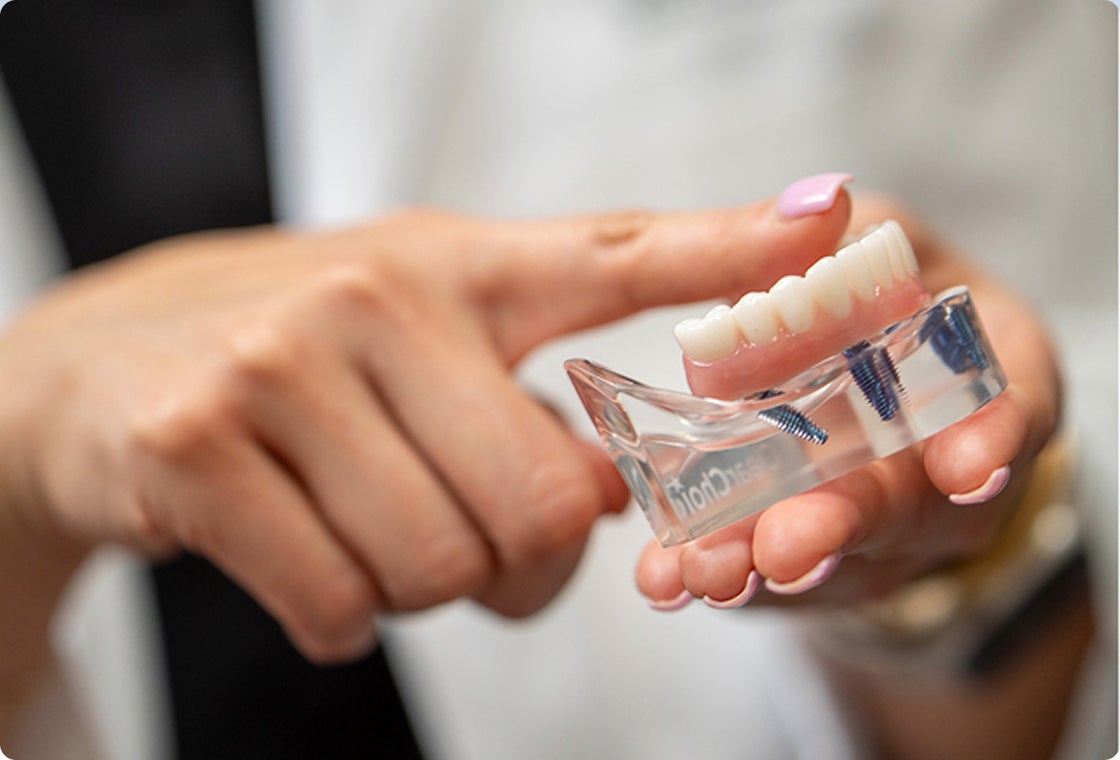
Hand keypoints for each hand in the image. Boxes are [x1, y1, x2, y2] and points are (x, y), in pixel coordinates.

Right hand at [0, 198, 850, 661]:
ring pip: (442, 568)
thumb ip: (528, 408)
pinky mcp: (196, 443)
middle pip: (543, 508)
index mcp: (463, 267)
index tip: (833, 222)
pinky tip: (301, 559)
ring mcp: (283, 364)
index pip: (621, 251)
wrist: (103, 370)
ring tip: (366, 528)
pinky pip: (337, 602)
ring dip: (419, 588)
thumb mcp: (420, 346)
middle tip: (461, 538)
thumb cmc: (302, 368)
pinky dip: (337, 616)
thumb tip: (603, 499)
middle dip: (518, 565)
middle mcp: (382, 297)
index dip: (732, 244)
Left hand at [636, 197, 1060, 608]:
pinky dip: (722, 578)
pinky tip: (668, 581)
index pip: (1012, 407)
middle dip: (846, 525)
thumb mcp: (863, 248)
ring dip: (766, 568)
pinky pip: (775, 580)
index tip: (964, 470)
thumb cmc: (868, 295)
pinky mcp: (815, 558)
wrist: (840, 371)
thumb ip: (836, 241)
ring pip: (836, 559)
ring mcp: (879, 527)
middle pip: (908, 507)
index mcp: (980, 371)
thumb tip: (818, 204)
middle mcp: (939, 467)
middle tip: (787, 546)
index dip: (992, 437)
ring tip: (706, 575)